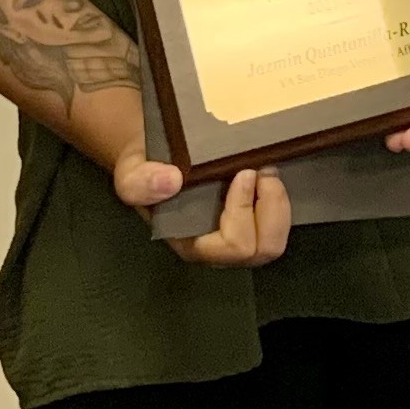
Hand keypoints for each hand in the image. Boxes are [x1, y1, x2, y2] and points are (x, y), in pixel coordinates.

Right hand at [112, 146, 290, 265]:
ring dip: (278, 204)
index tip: (242, 173)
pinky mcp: (251, 224)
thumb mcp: (130, 173)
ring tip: (266, 171)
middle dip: (270, 208)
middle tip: (262, 171)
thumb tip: (171, 181)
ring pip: (275, 240)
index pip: (234, 246)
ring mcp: (238, 237)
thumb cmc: (144, 170)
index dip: (245, 211)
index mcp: (193, 244)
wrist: (152, 158)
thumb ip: (140, 182)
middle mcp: (218, 249)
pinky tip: (266, 175)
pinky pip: (277, 226)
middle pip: (263, 249)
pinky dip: (279, 201)